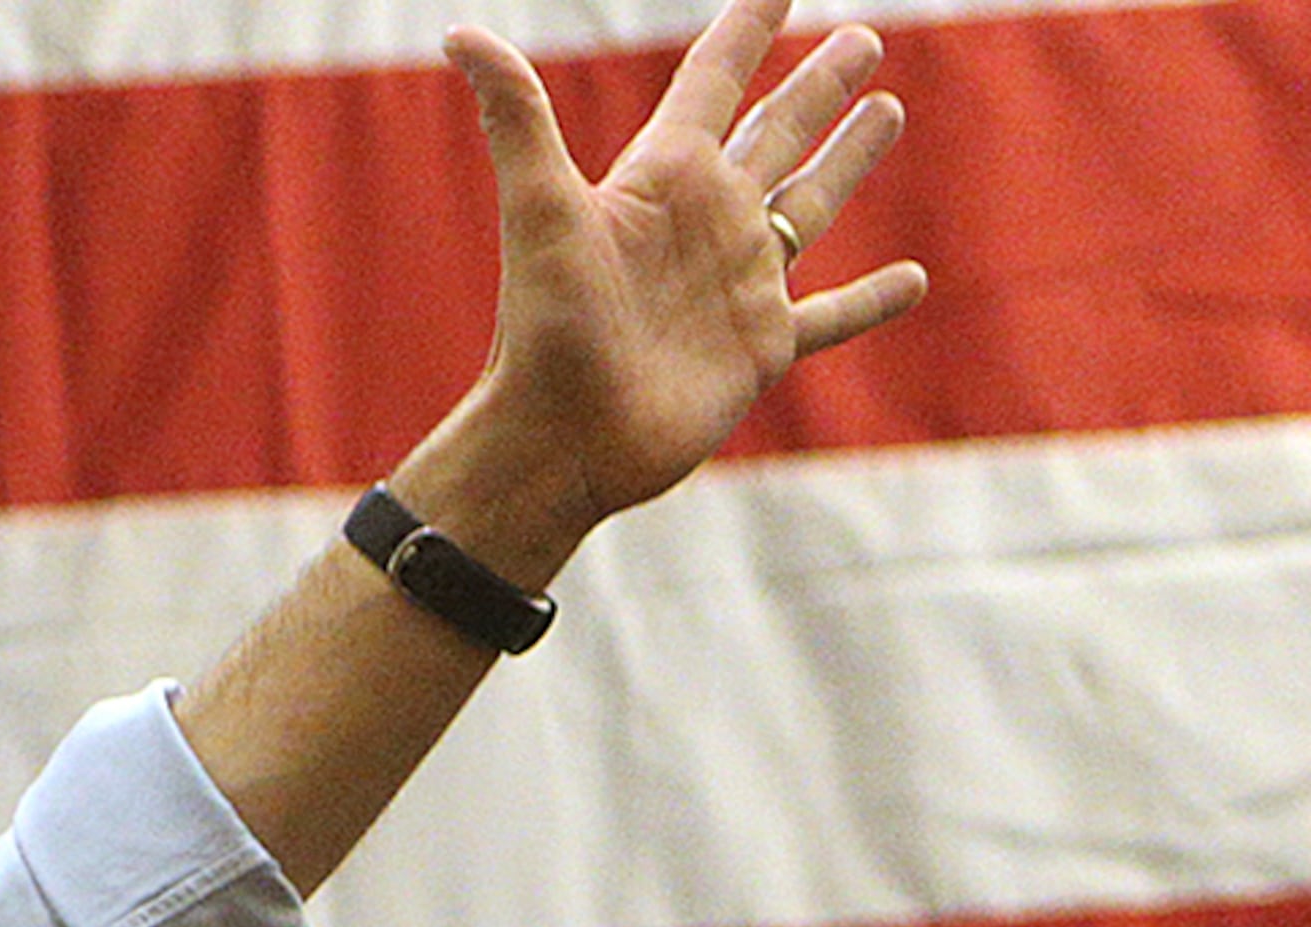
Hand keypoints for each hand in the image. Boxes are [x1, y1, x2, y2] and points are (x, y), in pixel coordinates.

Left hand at [431, 0, 927, 560]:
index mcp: (662, 179)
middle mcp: (706, 221)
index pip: (712, 81)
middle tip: (863, 36)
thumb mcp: (539, 211)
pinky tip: (915, 279)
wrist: (560, 438)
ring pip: (810, 203)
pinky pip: (832, 315)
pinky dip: (871, 299)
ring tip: (888, 109)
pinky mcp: (761, 346)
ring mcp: (738, 282)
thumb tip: (459, 34)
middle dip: (816, 85)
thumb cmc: (546, 327)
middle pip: (776, 132)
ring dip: (850, 159)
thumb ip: (516, 118)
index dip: (746, 29)